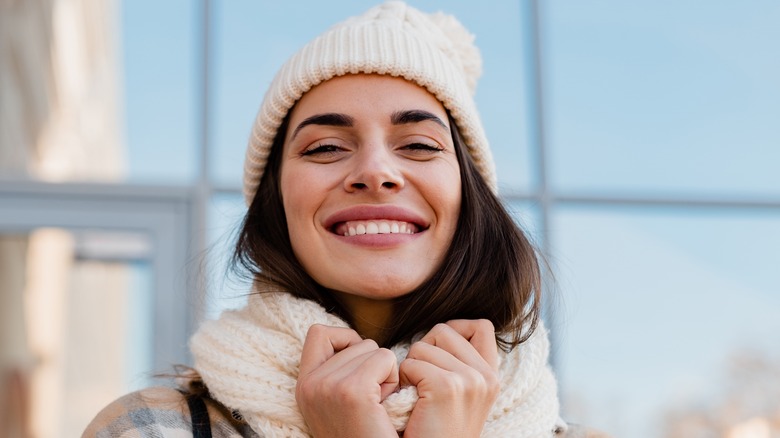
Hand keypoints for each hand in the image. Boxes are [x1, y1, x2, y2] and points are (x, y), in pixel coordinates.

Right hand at [296, 324, 399, 437]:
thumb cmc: (367, 433)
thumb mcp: (338, 401)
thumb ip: (338, 372)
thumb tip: (355, 340)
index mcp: (303, 386)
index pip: (319, 333)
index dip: (345, 340)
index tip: (359, 366)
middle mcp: (309, 385)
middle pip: (355, 341)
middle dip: (371, 364)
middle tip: (371, 400)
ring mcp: (328, 386)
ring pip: (373, 348)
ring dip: (384, 373)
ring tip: (378, 405)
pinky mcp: (352, 391)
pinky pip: (385, 359)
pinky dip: (393, 379)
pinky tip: (385, 405)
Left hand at [400, 319, 499, 437]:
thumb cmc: (434, 431)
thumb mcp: (458, 395)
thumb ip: (458, 363)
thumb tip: (440, 331)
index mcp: (492, 377)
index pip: (481, 326)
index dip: (455, 329)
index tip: (438, 353)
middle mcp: (487, 377)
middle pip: (444, 330)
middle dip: (425, 349)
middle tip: (421, 382)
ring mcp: (470, 381)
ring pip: (423, 345)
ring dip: (410, 366)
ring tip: (416, 395)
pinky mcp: (447, 387)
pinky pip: (410, 364)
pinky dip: (402, 380)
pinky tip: (409, 403)